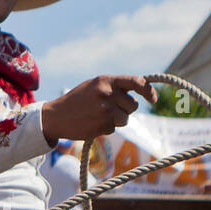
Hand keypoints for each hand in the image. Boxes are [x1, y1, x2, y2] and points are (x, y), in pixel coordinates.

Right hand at [42, 76, 156, 145]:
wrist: (56, 116)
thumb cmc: (77, 100)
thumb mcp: (94, 86)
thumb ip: (114, 87)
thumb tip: (140, 90)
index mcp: (106, 80)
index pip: (136, 82)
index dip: (149, 91)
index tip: (154, 99)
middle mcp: (107, 93)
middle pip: (133, 105)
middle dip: (125, 110)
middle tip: (109, 109)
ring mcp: (105, 110)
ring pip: (125, 119)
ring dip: (116, 120)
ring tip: (98, 116)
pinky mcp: (103, 125)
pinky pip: (114, 128)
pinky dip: (106, 128)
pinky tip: (92, 123)